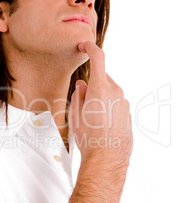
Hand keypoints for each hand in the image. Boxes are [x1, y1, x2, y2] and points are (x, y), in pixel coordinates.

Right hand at [69, 41, 132, 166]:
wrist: (107, 156)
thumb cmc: (89, 137)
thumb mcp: (75, 114)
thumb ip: (78, 95)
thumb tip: (82, 86)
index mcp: (100, 88)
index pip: (98, 58)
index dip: (90, 48)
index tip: (85, 45)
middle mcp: (115, 91)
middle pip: (102, 78)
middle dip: (93, 84)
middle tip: (83, 100)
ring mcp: (124, 102)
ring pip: (110, 92)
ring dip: (101, 97)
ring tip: (92, 117)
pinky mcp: (128, 113)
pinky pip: (116, 103)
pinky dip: (108, 107)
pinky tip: (102, 123)